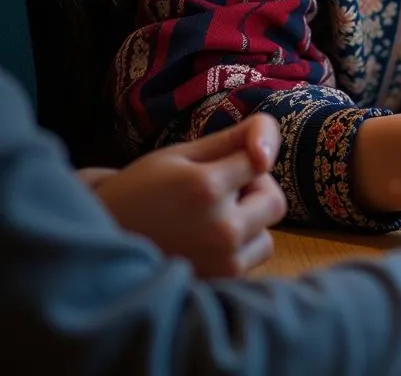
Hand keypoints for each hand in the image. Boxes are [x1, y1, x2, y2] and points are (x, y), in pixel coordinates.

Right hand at [83, 114, 286, 276]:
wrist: (102, 244)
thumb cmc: (144, 189)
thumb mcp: (183, 153)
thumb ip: (235, 139)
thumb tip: (270, 151)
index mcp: (205, 188)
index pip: (261, 161)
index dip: (245, 158)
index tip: (225, 163)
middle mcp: (219, 229)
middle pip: (275, 201)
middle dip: (254, 192)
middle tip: (218, 191)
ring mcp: (222, 262)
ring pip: (266, 232)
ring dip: (248, 222)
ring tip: (208, 219)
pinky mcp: (220, 284)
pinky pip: (253, 257)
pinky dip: (239, 247)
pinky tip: (205, 241)